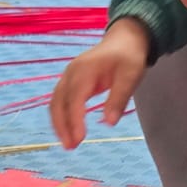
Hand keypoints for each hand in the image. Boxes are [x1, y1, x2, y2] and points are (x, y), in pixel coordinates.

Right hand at [49, 18, 150, 149]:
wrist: (125, 39)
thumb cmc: (129, 57)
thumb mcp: (131, 76)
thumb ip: (119, 98)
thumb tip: (109, 123)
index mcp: (84, 70)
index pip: (75, 99)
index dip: (74, 120)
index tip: (79, 139)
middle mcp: (71, 73)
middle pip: (59, 102)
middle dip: (62, 125)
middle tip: (71, 147)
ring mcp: (68, 76)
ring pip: (56, 102)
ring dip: (59, 123)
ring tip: (68, 144)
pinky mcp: (70, 81)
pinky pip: (60, 100)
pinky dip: (61, 116)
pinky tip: (68, 130)